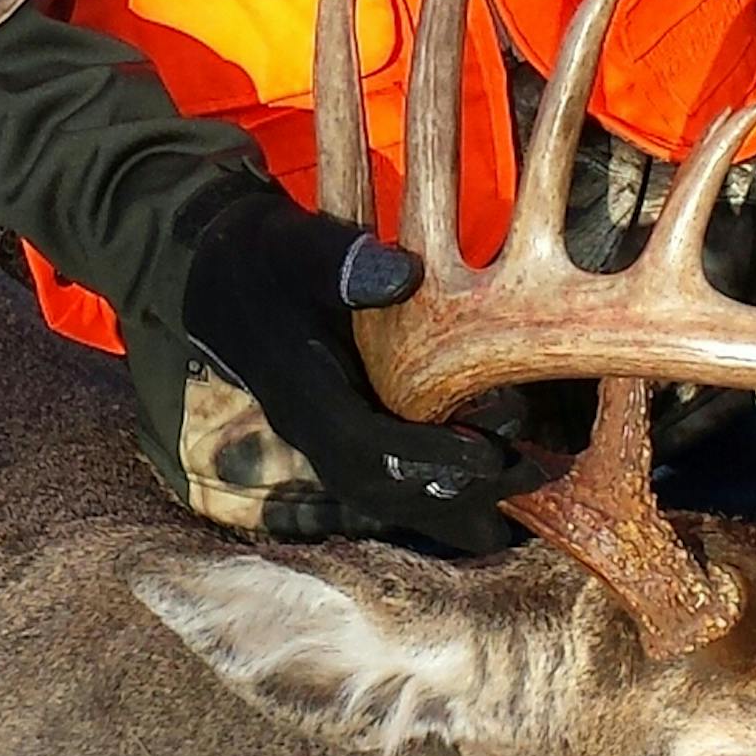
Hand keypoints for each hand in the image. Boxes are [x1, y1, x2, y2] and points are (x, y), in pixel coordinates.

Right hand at [177, 181, 541, 552]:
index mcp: (301, 390)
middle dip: (455, 491)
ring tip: (526, 495)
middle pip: (382, 487)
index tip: (486, 454)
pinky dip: (438, 499)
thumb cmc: (268, 258)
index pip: (364, 443)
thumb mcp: (299, 247)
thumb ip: (343, 261)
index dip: (426, 455)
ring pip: (386, 496)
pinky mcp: (341, 436)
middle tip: (531, 472)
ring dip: (453, 505)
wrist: (224, 278)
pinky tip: (492, 507)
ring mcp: (324, 439)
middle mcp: (311, 429)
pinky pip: (389, 485)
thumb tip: (402, 274)